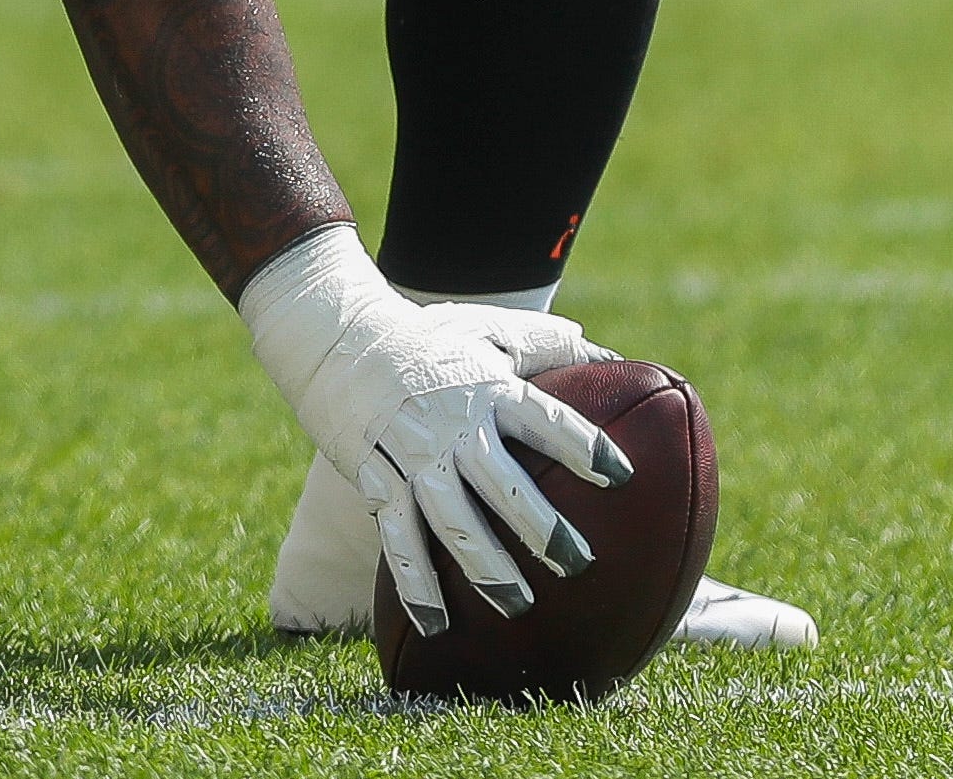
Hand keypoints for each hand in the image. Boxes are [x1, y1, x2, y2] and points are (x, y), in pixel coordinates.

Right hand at [242, 229, 629, 636]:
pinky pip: (398, 534)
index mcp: (486, 389)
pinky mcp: (376, 477)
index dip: (581, 445)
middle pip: (500, 480)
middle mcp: (450, 424)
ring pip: (450, 518)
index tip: (621, 475)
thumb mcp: (484, 330)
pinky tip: (436, 623)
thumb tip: (617, 359)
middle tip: (577, 563)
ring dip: (484, 564)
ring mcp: (411, 455)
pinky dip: (414, 581)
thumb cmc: (424, 338)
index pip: (542, 419)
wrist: (331, 334)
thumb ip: (547, 345)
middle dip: (538, 524)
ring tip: (518, 605)